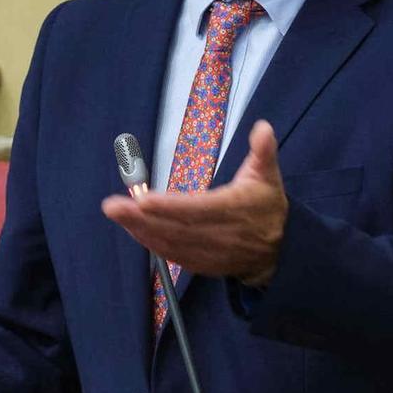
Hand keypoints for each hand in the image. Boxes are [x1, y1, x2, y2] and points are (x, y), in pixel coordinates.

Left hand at [100, 120, 288, 285]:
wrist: (279, 251)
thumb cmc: (267, 207)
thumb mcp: (269, 176)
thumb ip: (264, 152)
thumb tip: (262, 128)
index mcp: (234, 209)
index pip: (198, 209)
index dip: (170, 206)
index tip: (143, 199)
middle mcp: (220, 235)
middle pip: (176, 228)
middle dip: (141, 218)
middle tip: (112, 206)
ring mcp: (210, 253)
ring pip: (171, 244)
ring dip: (141, 230)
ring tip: (117, 214)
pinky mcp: (202, 265)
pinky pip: (173, 256)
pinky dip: (152, 244)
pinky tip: (134, 230)